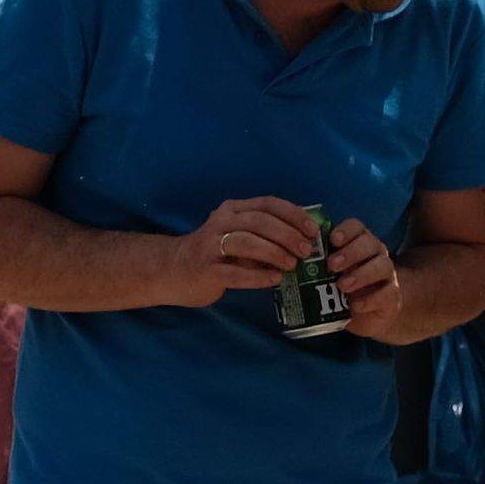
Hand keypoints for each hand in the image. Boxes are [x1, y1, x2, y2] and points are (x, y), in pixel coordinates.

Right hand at [178, 193, 320, 298]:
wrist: (171, 270)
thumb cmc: (214, 254)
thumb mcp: (238, 236)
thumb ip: (264, 237)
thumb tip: (303, 242)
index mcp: (233, 210)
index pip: (268, 204)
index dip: (293, 214)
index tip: (312, 229)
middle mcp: (221, 222)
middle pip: (260, 222)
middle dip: (287, 235)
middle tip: (306, 251)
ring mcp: (210, 246)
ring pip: (247, 242)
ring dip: (274, 252)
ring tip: (292, 265)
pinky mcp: (206, 270)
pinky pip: (236, 272)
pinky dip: (259, 276)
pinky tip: (274, 279)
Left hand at [318, 214, 397, 316]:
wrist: (367, 315)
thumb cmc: (342, 289)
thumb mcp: (328, 275)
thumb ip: (316, 265)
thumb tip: (289, 260)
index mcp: (359, 242)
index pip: (356, 227)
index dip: (346, 230)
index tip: (333, 239)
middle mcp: (376, 254)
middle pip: (369, 243)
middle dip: (350, 252)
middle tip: (332, 265)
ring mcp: (387, 274)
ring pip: (382, 266)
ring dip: (361, 274)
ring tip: (342, 286)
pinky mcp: (393, 296)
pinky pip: (387, 293)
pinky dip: (370, 299)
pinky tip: (355, 305)